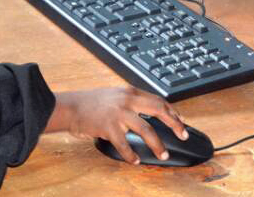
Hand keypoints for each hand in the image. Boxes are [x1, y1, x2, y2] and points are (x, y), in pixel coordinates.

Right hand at [44, 87, 187, 164]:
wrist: (70, 107)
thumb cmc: (90, 103)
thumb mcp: (114, 95)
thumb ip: (131, 101)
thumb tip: (148, 112)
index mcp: (130, 92)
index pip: (158, 100)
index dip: (172, 112)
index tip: (180, 121)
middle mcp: (127, 100)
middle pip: (159, 110)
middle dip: (174, 124)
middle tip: (183, 135)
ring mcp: (118, 113)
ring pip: (146, 130)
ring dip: (157, 144)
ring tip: (163, 154)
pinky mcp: (109, 127)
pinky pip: (125, 145)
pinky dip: (132, 154)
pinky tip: (135, 160)